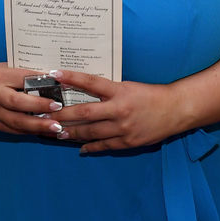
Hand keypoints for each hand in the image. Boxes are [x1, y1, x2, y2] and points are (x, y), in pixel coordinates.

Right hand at [0, 64, 68, 136]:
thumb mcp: (6, 68)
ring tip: (56, 127)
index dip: (40, 82)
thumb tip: (53, 78)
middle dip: (39, 106)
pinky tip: (45, 132)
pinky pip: (14, 131)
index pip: (22, 78)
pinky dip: (31, 132)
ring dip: (38, 125)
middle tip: (58, 107)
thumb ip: (24, 73)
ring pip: (17, 121)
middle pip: (18, 102)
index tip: (59, 84)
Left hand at [49, 70, 182, 152]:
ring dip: (71, 133)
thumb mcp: (129, 86)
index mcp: (120, 91)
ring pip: (90, 132)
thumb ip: (109, 90)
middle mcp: (119, 109)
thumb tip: (85, 89)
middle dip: (62, 114)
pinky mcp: (127, 142)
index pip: (91, 82)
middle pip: (84, 113)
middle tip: (44, 114)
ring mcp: (123, 128)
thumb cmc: (151, 95)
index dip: (71, 77)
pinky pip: (103, 146)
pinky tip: (79, 147)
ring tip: (55, 132)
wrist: (175, 110)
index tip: (54, 74)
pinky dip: (90, 147)